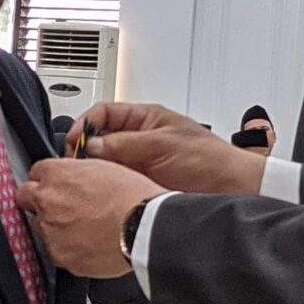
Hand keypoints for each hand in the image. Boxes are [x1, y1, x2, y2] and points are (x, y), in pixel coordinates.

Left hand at [18, 158, 162, 278]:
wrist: (144, 227)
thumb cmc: (132, 197)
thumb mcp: (103, 168)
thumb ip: (76, 172)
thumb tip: (70, 178)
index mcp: (56, 175)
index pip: (35, 172)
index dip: (47, 179)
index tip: (54, 185)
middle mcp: (47, 201)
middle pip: (26, 199)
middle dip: (38, 202)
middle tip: (61, 207)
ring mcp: (51, 231)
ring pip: (41, 228)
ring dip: (55, 228)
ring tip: (84, 229)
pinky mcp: (60, 256)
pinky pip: (57, 251)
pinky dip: (68, 249)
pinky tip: (89, 244)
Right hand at [79, 107, 269, 196]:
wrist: (230, 188)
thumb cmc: (209, 159)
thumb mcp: (164, 143)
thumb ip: (127, 143)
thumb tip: (93, 145)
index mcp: (145, 119)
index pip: (104, 113)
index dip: (86, 123)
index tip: (74, 139)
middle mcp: (138, 140)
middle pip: (100, 138)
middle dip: (84, 148)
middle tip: (74, 162)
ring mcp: (138, 163)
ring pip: (104, 163)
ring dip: (93, 169)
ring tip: (84, 177)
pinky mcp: (139, 185)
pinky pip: (114, 182)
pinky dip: (103, 185)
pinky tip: (99, 190)